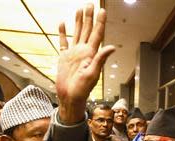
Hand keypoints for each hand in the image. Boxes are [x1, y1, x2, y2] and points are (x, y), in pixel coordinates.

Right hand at [56, 4, 114, 123]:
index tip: (102, 10)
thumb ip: (100, 59)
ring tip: (79, 9)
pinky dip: (62, 33)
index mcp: (91, 54)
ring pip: (76, 33)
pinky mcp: (64, 58)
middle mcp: (83, 51)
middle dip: (89, 17)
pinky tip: (63, 23)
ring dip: (78, 21)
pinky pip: (63, 42)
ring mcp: (74, 53)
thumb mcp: (93, 74)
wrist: (70, 97)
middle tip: (90, 4)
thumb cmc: (83, 89)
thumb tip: (112, 47)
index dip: (100, 22)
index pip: (97, 34)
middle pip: (87, 30)